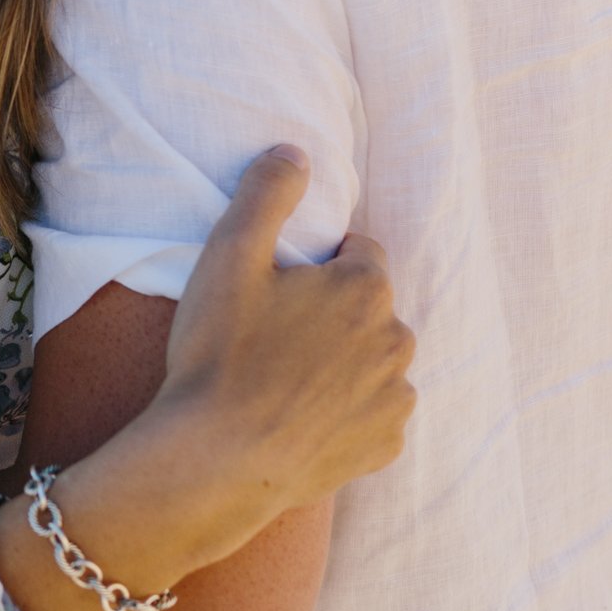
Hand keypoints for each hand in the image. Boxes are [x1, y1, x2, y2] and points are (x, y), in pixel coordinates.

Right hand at [153, 146, 414, 523]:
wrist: (215, 459)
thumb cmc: (218, 355)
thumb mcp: (228, 256)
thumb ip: (266, 193)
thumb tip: (295, 152)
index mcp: (365, 287)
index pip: (359, 253)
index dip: (317, 267)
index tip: (278, 292)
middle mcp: (396, 338)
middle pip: (369, 309)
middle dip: (334, 315)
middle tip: (273, 337)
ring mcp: (395, 396)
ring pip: (374, 361)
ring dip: (345, 363)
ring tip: (284, 381)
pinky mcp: (386, 445)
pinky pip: (373, 415)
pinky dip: (347, 414)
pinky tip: (300, 419)